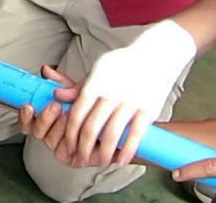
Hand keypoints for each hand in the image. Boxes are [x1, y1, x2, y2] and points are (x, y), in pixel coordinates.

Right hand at [18, 66, 122, 167]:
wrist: (124, 124)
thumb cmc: (100, 108)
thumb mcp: (82, 91)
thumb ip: (63, 82)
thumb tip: (46, 70)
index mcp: (50, 120)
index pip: (29, 121)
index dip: (24, 115)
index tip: (28, 105)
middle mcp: (54, 135)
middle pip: (37, 132)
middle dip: (44, 118)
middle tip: (55, 106)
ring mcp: (64, 148)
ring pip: (49, 141)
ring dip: (57, 127)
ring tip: (68, 114)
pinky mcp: (75, 159)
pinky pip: (65, 152)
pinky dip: (68, 141)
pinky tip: (76, 130)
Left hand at [59, 20, 196, 168]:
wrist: (157, 55)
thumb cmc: (124, 63)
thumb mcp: (98, 69)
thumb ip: (79, 86)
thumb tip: (58, 95)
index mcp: (96, 83)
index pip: (77, 113)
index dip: (70, 133)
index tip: (68, 145)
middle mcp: (111, 93)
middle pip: (91, 127)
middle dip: (83, 148)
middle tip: (81, 158)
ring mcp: (130, 102)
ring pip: (112, 134)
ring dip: (104, 153)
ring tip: (100, 161)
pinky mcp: (148, 109)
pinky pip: (135, 135)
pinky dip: (126, 151)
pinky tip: (120, 160)